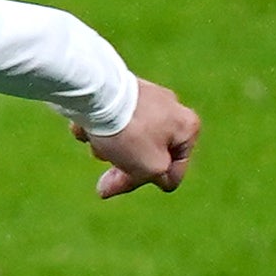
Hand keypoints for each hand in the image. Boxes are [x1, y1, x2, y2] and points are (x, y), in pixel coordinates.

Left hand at [80, 78, 198, 196]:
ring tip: (97, 143)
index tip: (127, 180)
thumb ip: (155, 178)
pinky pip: (111, 121)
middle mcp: (172, 109)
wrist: (100, 96)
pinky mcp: (121, 91)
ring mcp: (147, 97)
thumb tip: (141, 173)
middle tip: (103, 184)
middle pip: (148, 155)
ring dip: (109, 149)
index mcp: (188, 127)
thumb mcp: (151, 168)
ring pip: (128, 139)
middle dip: (124, 168)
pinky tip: (87, 128)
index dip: (149, 182)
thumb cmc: (131, 132)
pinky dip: (98, 130)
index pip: (173, 172)